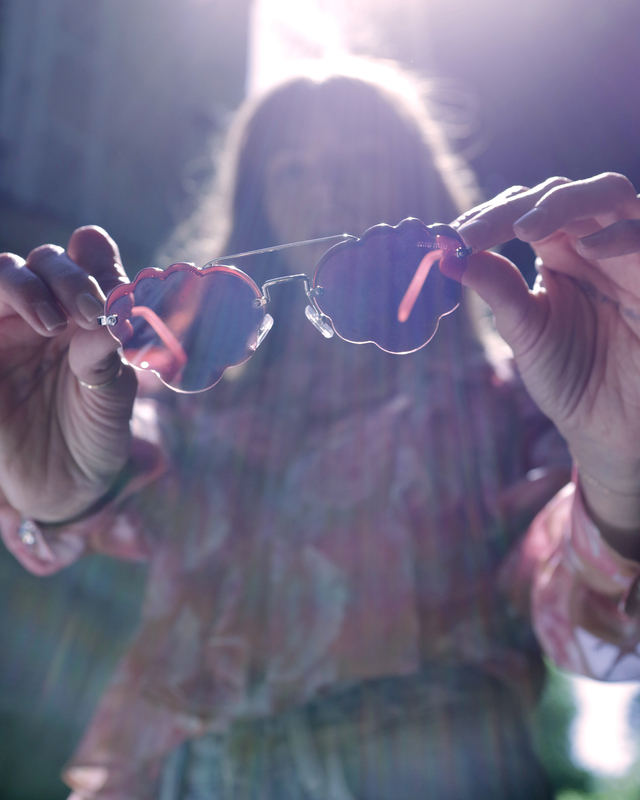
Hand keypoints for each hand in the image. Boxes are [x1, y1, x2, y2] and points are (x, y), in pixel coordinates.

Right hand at [0, 226, 136, 521]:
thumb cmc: (95, 435)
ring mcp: (7, 329)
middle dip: (67, 277)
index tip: (110, 277)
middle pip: (45, 262)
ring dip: (26, 286)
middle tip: (88, 312)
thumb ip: (108, 360)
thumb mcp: (111, 401)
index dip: (96, 256)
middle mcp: (47, 312)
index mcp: (88, 314)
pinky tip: (28, 327)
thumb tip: (112, 321)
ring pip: (3, 273)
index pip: (90, 261)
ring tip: (53, 324)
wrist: (61, 487)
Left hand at [444, 174, 639, 530]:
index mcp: (560, 253)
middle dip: (517, 206)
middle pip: (564, 193)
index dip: (491, 215)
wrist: (608, 427)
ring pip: (609, 195)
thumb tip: (450, 256)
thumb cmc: (568, 378)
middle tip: (475, 232)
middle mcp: (594, 245)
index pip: (527, 211)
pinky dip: (620, 235)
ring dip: (565, 203)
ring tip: (523, 228)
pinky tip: (585, 249)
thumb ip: (498, 290)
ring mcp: (629, 256)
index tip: (454, 238)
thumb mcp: (526, 331)